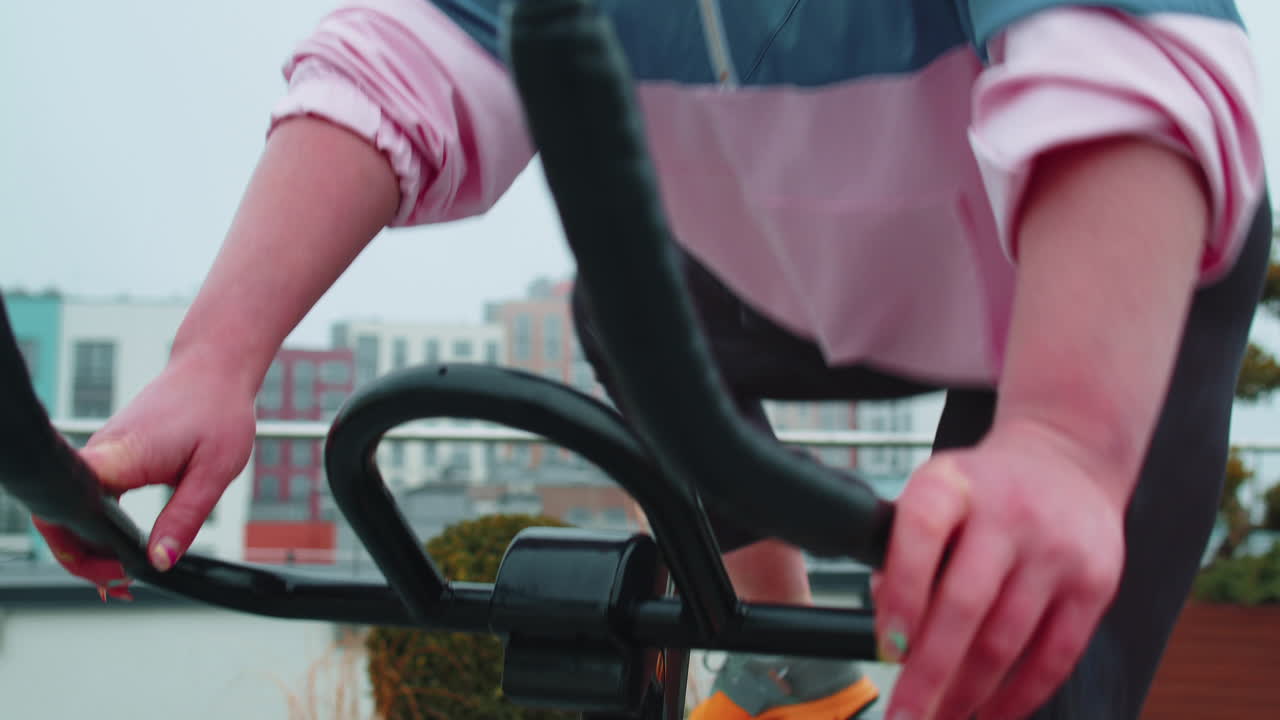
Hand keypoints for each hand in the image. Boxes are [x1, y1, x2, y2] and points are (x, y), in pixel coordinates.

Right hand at [33, 353, 257, 598]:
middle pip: (60, 518)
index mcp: (120, 457)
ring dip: (88, 547)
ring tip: (120, 579)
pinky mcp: (110, 454)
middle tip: (120, 587)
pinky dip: (97, 527)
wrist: (215, 367)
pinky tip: (118, 552)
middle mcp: (100, 454)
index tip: (116, 574)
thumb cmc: (219, 409)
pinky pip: (89, 496)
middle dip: (81, 561)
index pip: (68, 510)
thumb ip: (184, 518)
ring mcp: (101, 453)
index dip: (80, 552)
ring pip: (72, 509)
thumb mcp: (214, 471)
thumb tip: (160, 561)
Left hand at [873, 420, 1125, 719]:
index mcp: (952, 484)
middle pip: (964, 603)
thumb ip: (904, 554)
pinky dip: (1020, 696)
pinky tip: (992, 713)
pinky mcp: (1095, 583)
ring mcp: (1056, 549)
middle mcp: (1007, 513)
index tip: (888, 647)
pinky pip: (1055, 656)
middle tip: (903, 716)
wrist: (1066, 462)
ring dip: (968, 693)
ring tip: (939, 717)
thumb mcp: (932, 495)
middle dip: (929, 672)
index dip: (902, 593)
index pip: (921, 533)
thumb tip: (892, 634)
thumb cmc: (981, 491)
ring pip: (1006, 640)